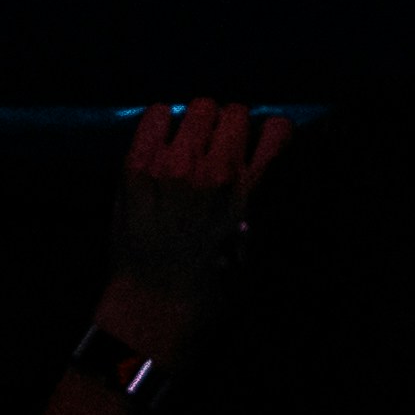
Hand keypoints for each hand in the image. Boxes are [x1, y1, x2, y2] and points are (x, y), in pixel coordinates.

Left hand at [97, 96, 287, 351]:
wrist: (153, 306)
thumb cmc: (210, 287)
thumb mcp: (254, 247)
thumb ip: (259, 203)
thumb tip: (257, 173)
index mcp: (250, 192)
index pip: (276, 130)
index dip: (266, 134)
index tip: (255, 143)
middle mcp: (216, 172)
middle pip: (232, 112)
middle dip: (226, 127)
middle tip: (213, 148)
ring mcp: (175, 166)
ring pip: (197, 108)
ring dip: (194, 124)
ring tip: (184, 146)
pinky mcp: (138, 166)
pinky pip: (156, 115)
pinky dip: (160, 123)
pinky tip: (159, 143)